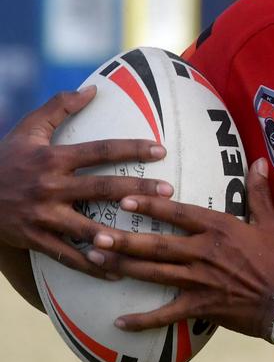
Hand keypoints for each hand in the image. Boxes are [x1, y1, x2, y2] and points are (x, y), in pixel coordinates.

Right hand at [0, 87, 173, 275]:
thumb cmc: (5, 158)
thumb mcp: (28, 128)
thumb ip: (59, 107)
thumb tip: (93, 89)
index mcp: (52, 158)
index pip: (99, 151)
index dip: (131, 149)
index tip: (160, 150)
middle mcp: (50, 187)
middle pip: (101, 188)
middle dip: (137, 190)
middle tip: (168, 191)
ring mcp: (43, 216)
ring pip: (86, 228)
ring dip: (117, 236)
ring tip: (146, 240)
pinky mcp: (36, 239)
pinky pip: (68, 256)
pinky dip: (92, 266)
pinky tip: (116, 272)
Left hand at [88, 158, 273, 340]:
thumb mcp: (271, 222)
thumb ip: (259, 191)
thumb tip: (258, 161)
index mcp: (219, 228)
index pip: (178, 214)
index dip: (151, 205)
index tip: (125, 198)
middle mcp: (204, 253)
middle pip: (157, 245)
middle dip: (124, 240)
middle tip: (95, 234)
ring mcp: (200, 281)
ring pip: (154, 274)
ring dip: (124, 268)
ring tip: (95, 262)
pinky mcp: (201, 307)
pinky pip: (166, 315)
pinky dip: (143, 320)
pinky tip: (119, 321)